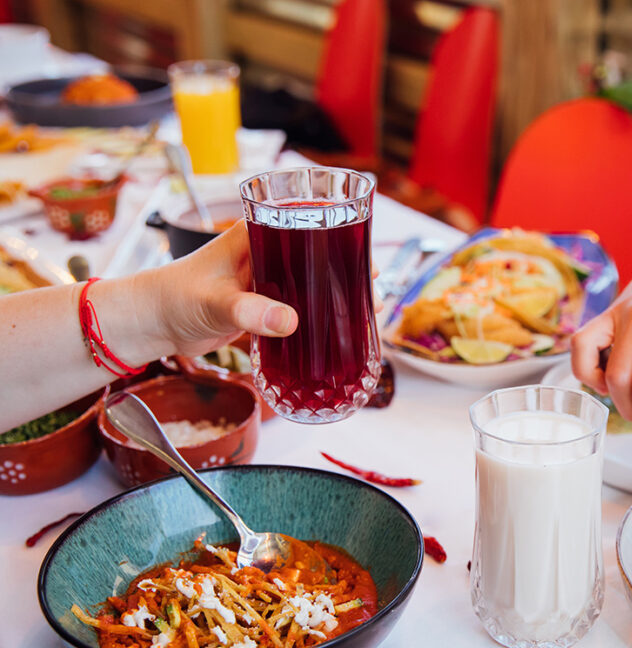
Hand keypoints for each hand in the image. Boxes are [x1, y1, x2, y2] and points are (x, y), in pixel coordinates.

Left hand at [140, 221, 382, 358]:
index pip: (305, 224)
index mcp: (255, 236)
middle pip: (315, 257)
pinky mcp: (261, 308)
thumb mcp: (215, 302)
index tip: (365, 255)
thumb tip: (290, 321)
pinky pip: (297, 310)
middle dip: (345, 270)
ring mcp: (264, 282)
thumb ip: (250, 311)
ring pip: (309, 285)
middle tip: (374, 287)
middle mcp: (264, 255)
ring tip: (364, 310)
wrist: (150, 324)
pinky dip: (316, 320)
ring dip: (334, 297)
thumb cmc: (173, 297)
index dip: (339, 236)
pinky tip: (335, 332)